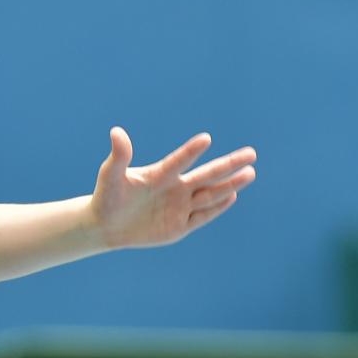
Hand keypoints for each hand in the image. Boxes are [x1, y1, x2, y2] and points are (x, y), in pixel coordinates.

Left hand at [91, 128, 256, 248]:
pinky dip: (216, 208)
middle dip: (228, 165)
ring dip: (229, 185)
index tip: (205, 139)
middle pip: (206, 176)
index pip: (178, 161)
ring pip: (210, 195)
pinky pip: (202, 216)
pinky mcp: (180, 226)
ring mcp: (180, 207)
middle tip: (251, 153)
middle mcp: (175, 188)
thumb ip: (119, 157)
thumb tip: (116, 131)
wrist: (106, 225)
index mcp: (160, 175)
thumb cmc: (107, 197)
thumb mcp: (110, 177)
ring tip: (250, 173)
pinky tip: (231, 196)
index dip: (190, 151)